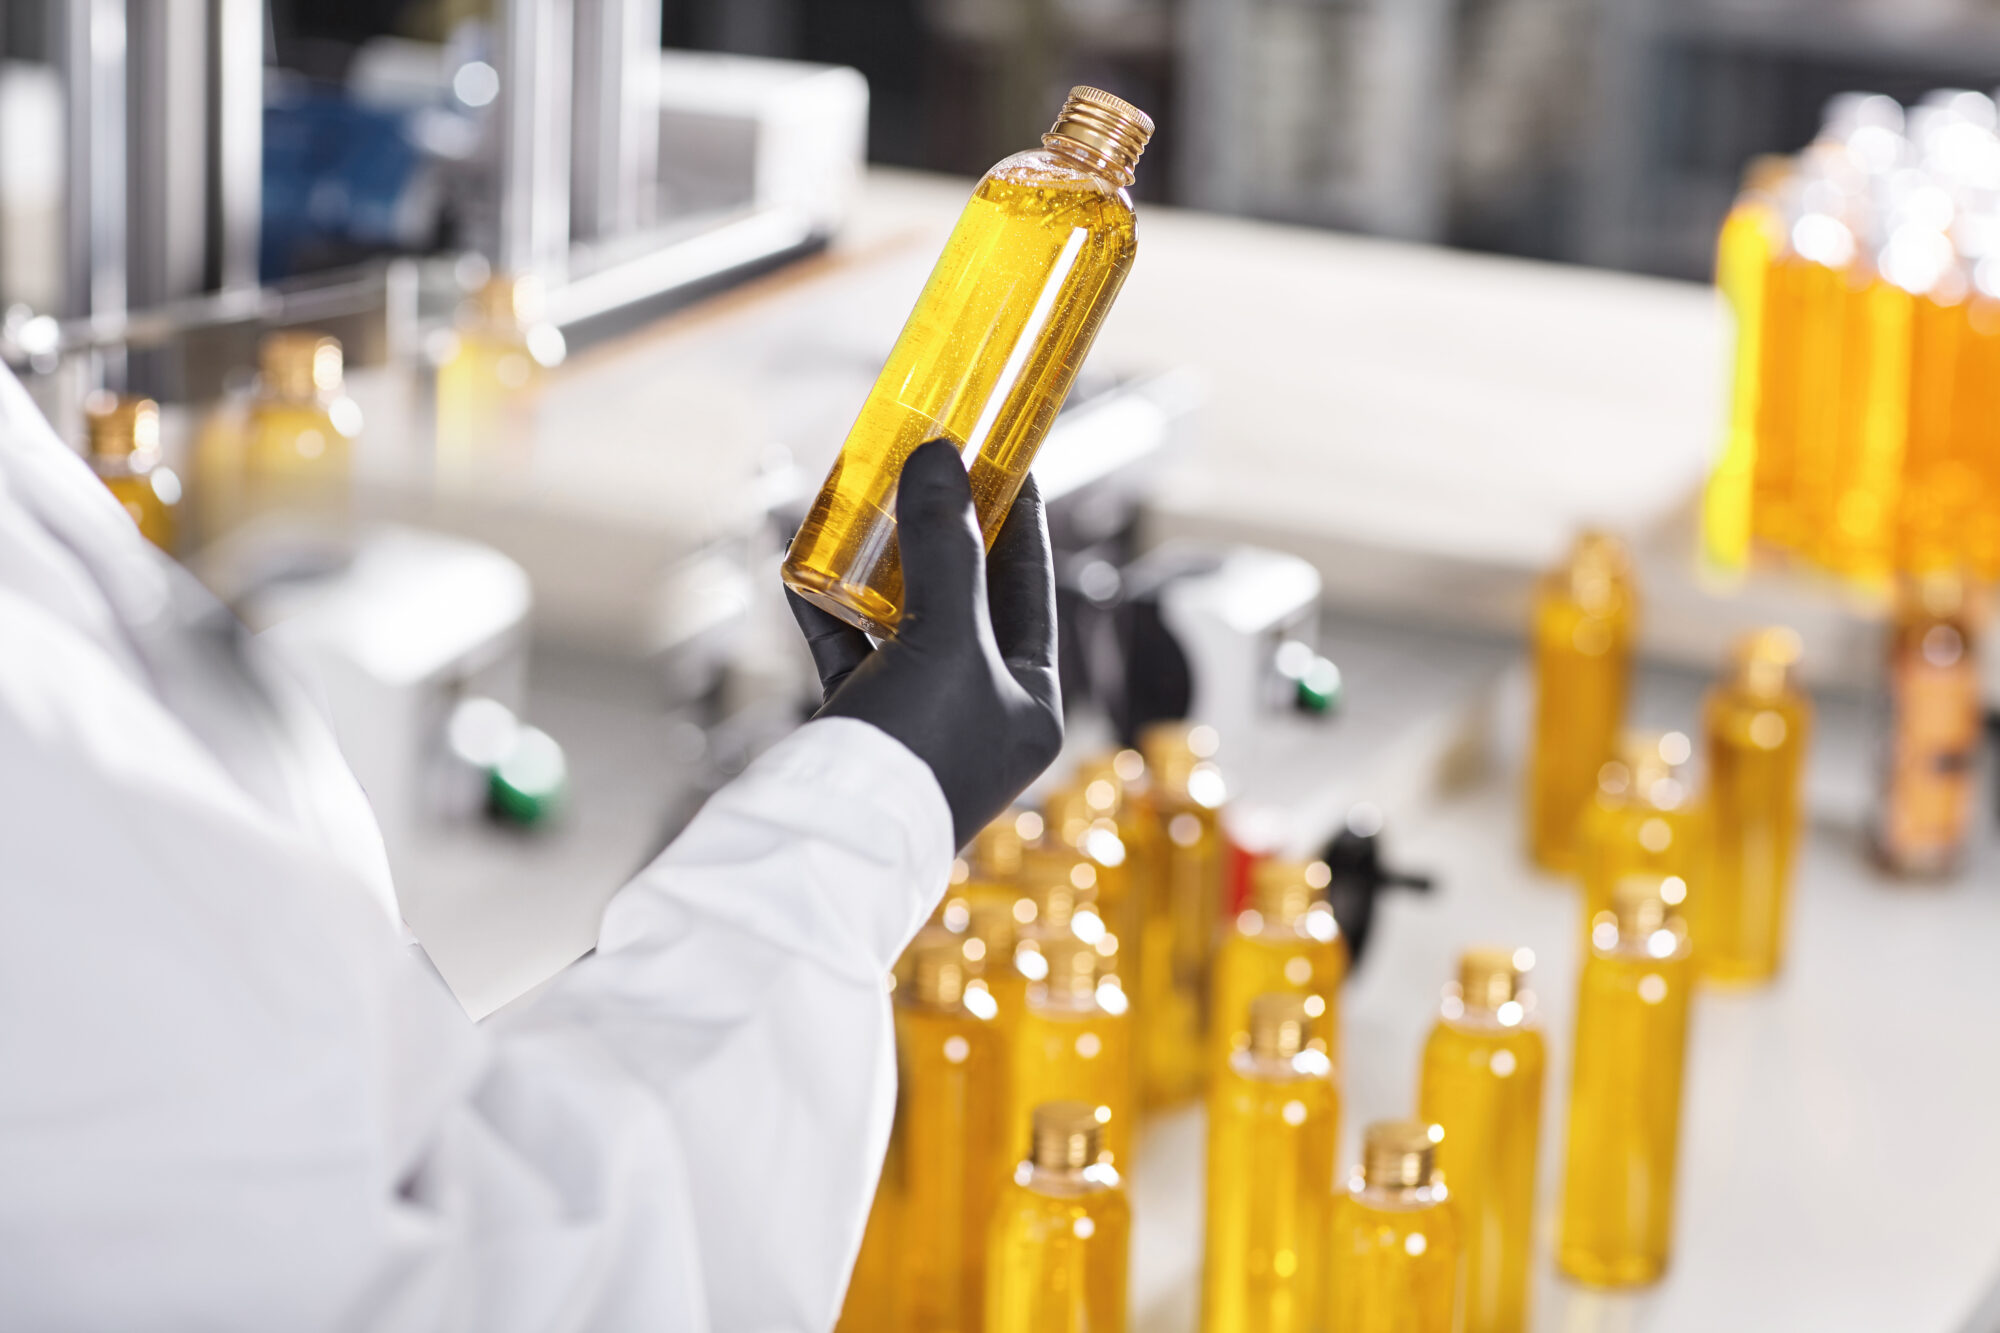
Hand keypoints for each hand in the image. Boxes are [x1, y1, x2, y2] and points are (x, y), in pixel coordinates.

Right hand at [787, 440, 1062, 849]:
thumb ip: (945, 546)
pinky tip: (800, 567)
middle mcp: (982, 713)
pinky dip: (827, 611)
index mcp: (1031, 702)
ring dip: (877, 565)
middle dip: (938, 533)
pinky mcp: (858, 734)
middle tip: (922, 469)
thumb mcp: (945, 638)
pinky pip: (847, 656)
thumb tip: (941, 456)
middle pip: (966, 599)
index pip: (1033, 588)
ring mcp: (918, 724)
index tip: (1002, 455)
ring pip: (902, 623)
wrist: (825, 850)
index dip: (1018, 517)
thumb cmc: (913, 751)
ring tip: (861, 505)